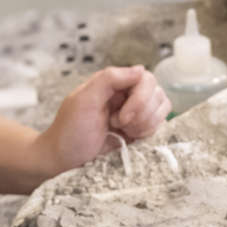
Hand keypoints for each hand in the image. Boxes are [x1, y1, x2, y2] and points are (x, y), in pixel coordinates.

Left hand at [34, 66, 170, 177]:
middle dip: (142, 114)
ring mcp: (136, 110)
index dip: (140, 98)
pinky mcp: (141, 127)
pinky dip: (148, 131)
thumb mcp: (84, 99)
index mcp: (114, 82)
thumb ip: (110, 79)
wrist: (65, 158)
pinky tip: (130, 137)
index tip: (123, 118)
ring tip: (123, 131)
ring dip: (145, 124)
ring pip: (162, 107)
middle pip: (156, 93)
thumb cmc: (70, 129)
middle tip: (118, 125)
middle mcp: (127, 93)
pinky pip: (159, 123)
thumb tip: (141, 69)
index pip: (145, 79)